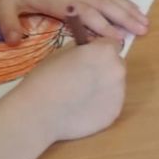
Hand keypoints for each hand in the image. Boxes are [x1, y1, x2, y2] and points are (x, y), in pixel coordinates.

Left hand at [0, 0, 148, 43]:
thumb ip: (8, 24)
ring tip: (145, 21)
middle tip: (144, 30)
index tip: (118, 39)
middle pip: (105, 5)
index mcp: (61, 0)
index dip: (103, 27)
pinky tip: (132, 6)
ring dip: (128, 8)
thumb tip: (13, 43)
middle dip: (125, 18)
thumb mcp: (5, 5)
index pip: (86, 15)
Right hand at [9, 42, 126, 141]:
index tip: (89, 58)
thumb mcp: (62, 52)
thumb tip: (89, 50)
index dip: (99, 50)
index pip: (112, 45)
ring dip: (103, 87)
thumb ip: (83, 49)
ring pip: (114, 86)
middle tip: (83, 79)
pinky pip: (110, 104)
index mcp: (105, 51)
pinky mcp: (114, 113)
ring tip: (80, 97)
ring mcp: (119, 94)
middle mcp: (118, 70)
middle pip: (116, 65)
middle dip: (104, 69)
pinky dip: (100, 105)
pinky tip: (82, 109)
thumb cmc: (46, 78)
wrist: (39, 112)